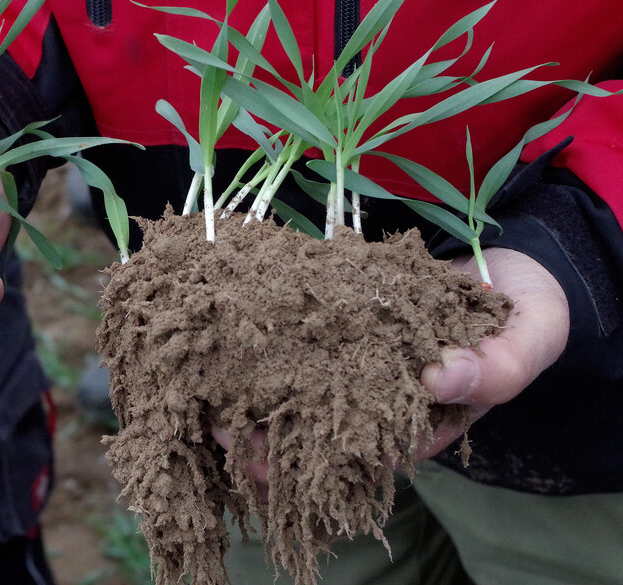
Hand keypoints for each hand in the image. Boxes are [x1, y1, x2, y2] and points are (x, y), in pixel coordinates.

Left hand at [213, 247, 569, 498]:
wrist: (515, 271)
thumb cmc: (526, 314)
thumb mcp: (529, 340)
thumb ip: (497, 368)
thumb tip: (442, 379)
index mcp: (418, 421)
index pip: (352, 453)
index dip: (303, 459)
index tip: (252, 454)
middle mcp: (380, 398)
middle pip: (311, 427)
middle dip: (259, 431)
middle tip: (208, 425)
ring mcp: (360, 360)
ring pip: (297, 383)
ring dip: (250, 386)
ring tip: (201, 385)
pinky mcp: (348, 320)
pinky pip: (305, 333)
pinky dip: (268, 334)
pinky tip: (228, 330)